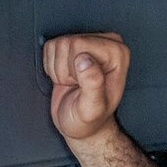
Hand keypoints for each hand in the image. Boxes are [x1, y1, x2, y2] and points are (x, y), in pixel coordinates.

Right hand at [42, 31, 129, 145]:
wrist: (79, 124)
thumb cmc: (88, 120)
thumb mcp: (92, 109)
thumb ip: (92, 85)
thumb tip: (84, 60)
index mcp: (117, 53)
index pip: (79, 44)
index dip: (74, 68)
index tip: (83, 85)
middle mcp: (106, 43)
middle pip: (67, 43)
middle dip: (65, 69)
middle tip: (77, 86)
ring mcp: (88, 42)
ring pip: (57, 45)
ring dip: (58, 70)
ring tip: (73, 84)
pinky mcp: (72, 46)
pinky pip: (49, 48)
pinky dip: (52, 67)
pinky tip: (66, 78)